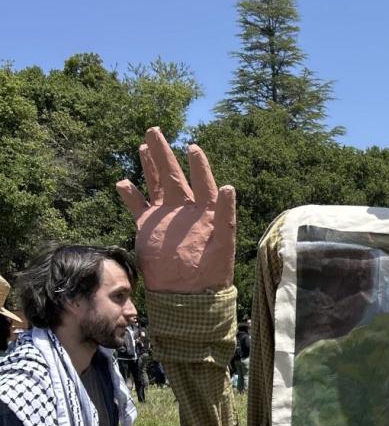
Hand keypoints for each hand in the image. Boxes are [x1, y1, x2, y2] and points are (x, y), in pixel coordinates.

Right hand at [116, 127, 234, 291]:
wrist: (187, 294)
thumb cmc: (211, 272)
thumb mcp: (223, 244)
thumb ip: (225, 215)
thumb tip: (229, 186)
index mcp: (206, 211)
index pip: (202, 181)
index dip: (198, 164)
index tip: (192, 147)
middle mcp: (184, 209)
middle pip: (172, 176)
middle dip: (163, 153)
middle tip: (154, 131)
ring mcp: (165, 217)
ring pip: (155, 185)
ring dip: (149, 167)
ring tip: (142, 147)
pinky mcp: (147, 228)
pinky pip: (137, 207)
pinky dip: (130, 195)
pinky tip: (123, 182)